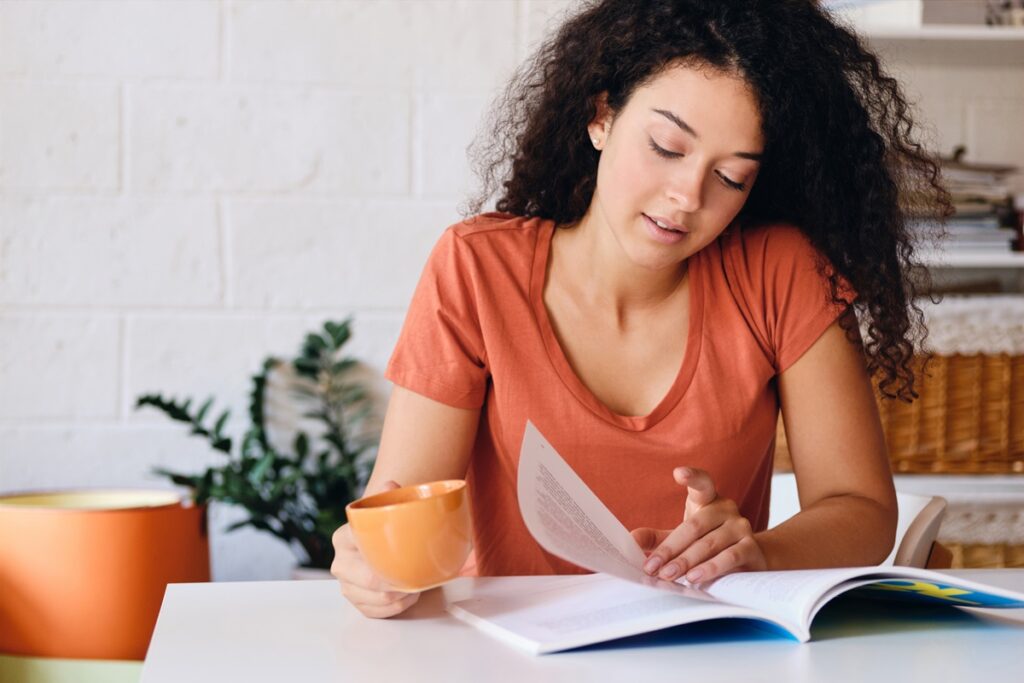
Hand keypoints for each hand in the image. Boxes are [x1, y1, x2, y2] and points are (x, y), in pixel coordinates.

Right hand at [331, 480, 420, 617]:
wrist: (381, 542)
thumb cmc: (386, 527)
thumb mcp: (388, 507)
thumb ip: (390, 494)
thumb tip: (390, 484)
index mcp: (343, 538)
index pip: (363, 549)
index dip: (387, 557)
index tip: (406, 556)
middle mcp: (341, 563)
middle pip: (370, 580)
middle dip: (397, 581)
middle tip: (418, 576)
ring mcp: (347, 586)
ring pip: (376, 599)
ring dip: (402, 595)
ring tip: (416, 584)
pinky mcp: (356, 603)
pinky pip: (378, 612)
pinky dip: (398, 607)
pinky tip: (408, 596)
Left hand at [631, 467, 766, 584]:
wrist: (750, 557)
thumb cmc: (709, 542)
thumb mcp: (682, 537)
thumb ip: (658, 538)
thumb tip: (631, 540)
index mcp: (707, 499)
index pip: (702, 483)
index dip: (692, 476)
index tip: (679, 473)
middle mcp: (726, 508)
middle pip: (694, 526)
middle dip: (671, 549)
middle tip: (653, 567)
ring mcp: (740, 526)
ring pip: (710, 544)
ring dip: (687, 561)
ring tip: (669, 575)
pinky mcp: (751, 547)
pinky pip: (730, 557)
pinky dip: (711, 569)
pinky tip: (695, 578)